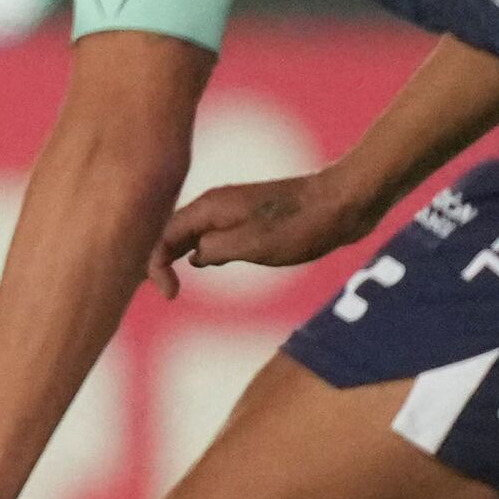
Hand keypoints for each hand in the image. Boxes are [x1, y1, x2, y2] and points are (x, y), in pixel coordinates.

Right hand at [154, 167, 378, 291]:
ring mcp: (233, 210)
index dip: (155, 265)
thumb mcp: (252, 245)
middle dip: (158, 258)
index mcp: (210, 207)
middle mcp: (216, 205)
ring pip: (192, 232)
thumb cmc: (301, 226)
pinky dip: (202, 249)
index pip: (162, 235)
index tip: (170, 295)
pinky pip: (214, 233)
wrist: (343, 203)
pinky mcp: (251, 218)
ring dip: (178, 253)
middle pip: (171, 231)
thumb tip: (195, 258)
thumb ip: (213, 250)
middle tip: (158, 289)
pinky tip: (204, 264)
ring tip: (169, 278)